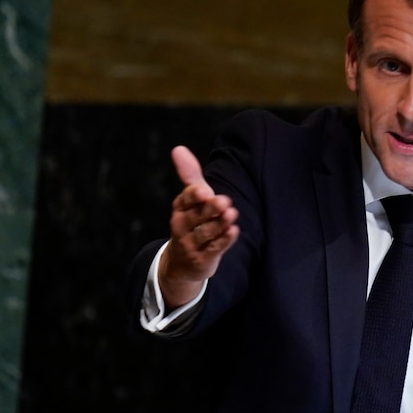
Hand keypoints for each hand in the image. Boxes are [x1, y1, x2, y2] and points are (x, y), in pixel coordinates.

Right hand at [159, 145, 239, 307]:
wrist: (182, 264)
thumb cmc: (191, 223)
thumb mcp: (190, 200)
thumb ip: (189, 175)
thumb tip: (178, 148)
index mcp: (180, 209)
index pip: (185, 200)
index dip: (194, 196)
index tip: (204, 190)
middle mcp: (182, 227)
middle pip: (196, 217)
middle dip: (209, 209)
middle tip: (223, 200)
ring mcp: (191, 245)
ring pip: (206, 233)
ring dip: (219, 224)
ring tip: (232, 213)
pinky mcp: (202, 260)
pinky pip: (214, 250)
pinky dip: (223, 241)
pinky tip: (233, 231)